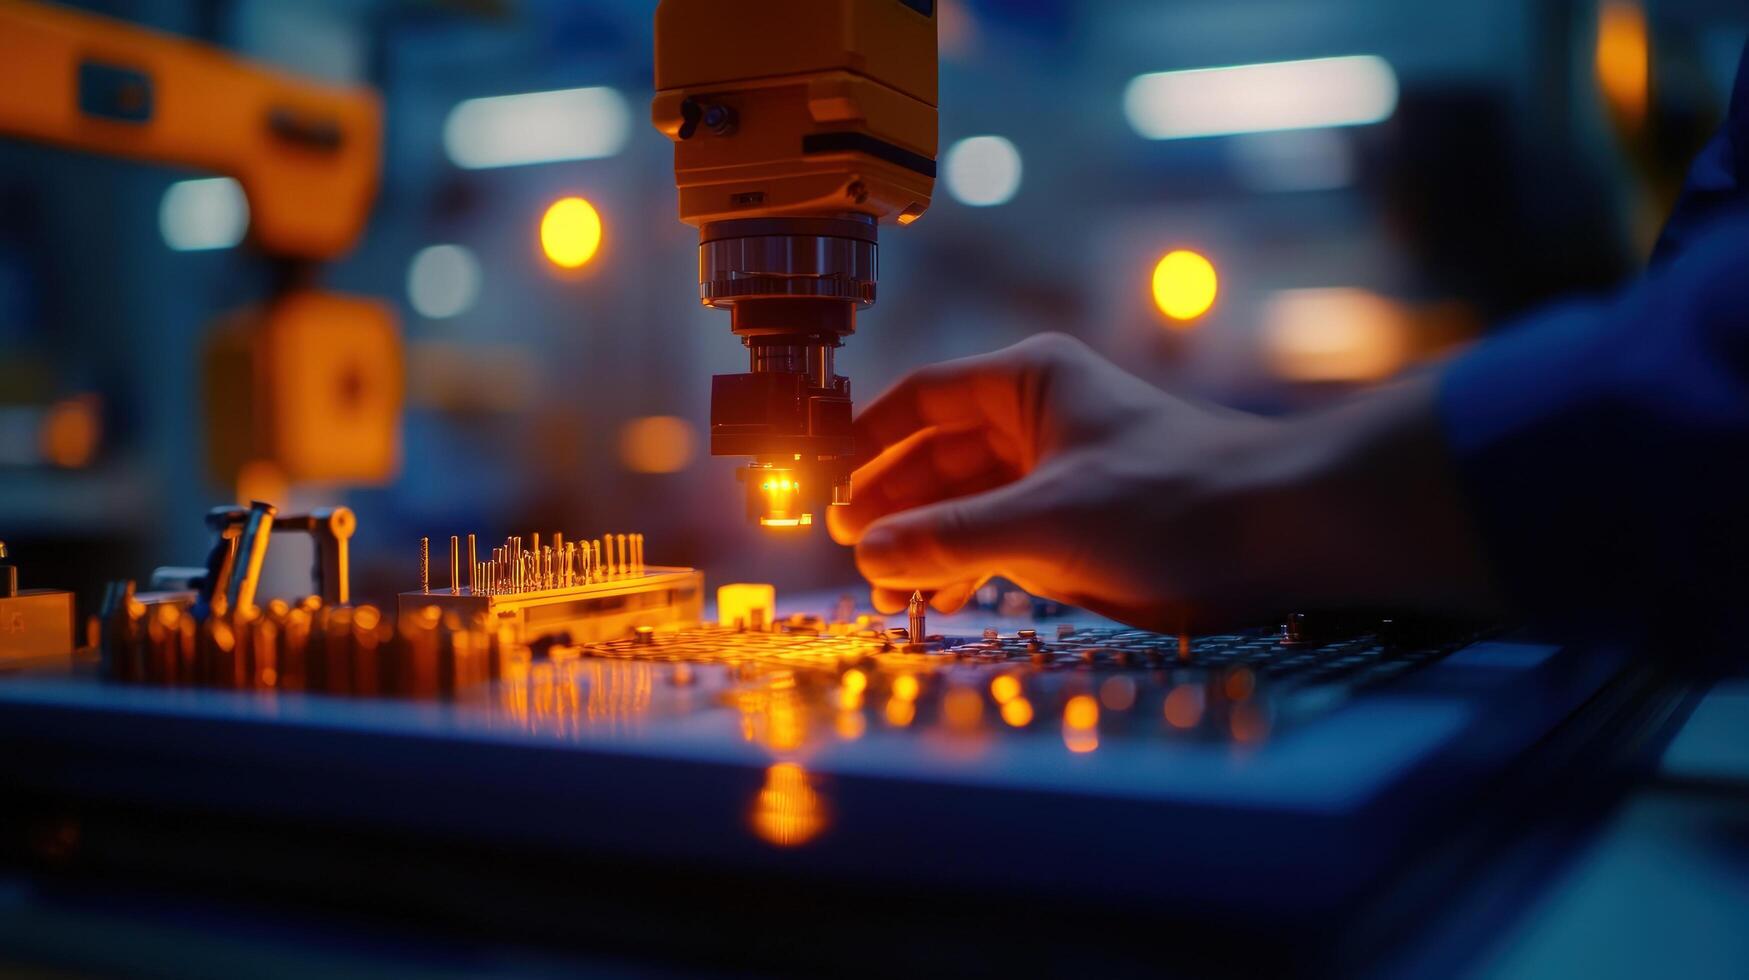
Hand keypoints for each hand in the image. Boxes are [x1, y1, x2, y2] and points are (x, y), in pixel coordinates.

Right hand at [828, 333, 1497, 629]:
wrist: (1288, 529)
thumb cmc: (1177, 497)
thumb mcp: (1048, 520)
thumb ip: (952, 537)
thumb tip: (870, 554)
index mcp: (1027, 381)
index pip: (920, 399)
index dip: (866, 441)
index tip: (822, 485)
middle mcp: (1038, 418)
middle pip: (936, 456)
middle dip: (892, 504)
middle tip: (849, 553)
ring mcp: (1059, 471)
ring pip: (968, 502)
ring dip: (927, 543)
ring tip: (887, 590)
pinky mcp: (1082, 521)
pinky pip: (1004, 536)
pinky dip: (970, 563)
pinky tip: (941, 597)